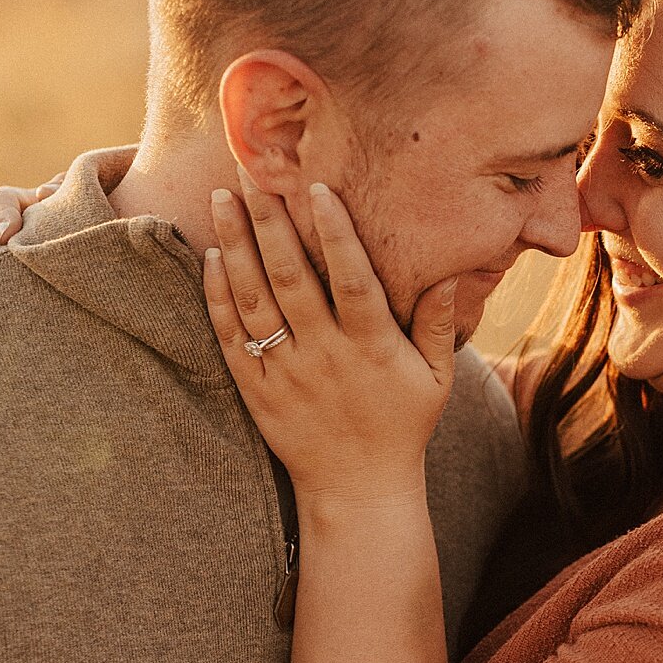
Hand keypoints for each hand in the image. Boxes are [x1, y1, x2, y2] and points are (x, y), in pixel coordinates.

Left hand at [202, 176, 456, 509]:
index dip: (334, 233)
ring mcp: (287, 375)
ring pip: (255, 301)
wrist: (359, 491)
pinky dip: (218, 298)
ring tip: (221, 198)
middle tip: (251, 172)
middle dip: (269, 222)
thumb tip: (451, 272)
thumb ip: (439, 324)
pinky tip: (211, 258)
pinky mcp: (258, 393)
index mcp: (372, 347)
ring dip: (235, 247)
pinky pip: (233, 339)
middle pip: (292, 279)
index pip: (351, 279)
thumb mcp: (436, 379)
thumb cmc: (402, 427)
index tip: (316, 189)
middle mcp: (326, 356)